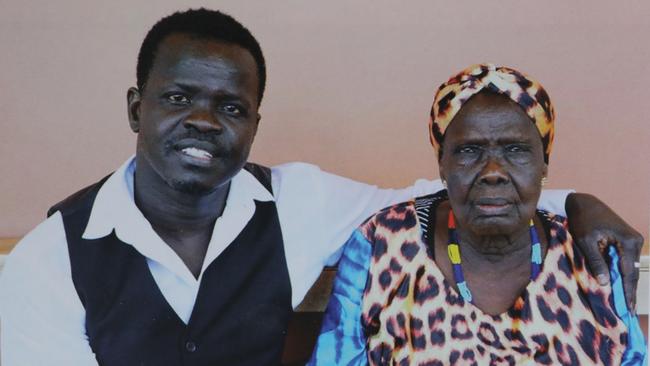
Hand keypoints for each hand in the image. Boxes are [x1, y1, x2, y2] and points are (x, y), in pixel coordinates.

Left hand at [565, 193, 643, 312]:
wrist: (584, 203)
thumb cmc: (582, 220)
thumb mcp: (585, 241)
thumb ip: (596, 261)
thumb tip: (605, 283)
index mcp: (628, 241)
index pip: (628, 272)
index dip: (627, 291)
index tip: (627, 308)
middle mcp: (635, 241)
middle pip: (632, 272)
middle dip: (629, 291)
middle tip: (628, 312)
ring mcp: (633, 241)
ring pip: (630, 268)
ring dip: (626, 284)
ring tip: (625, 304)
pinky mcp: (627, 241)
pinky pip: (626, 261)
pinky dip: (622, 274)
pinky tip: (619, 286)